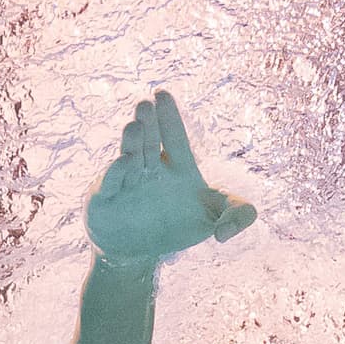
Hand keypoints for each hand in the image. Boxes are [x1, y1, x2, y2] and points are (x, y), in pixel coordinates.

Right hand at [85, 89, 257, 268]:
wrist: (140, 249)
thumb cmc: (178, 225)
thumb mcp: (214, 219)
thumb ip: (237, 215)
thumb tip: (226, 233)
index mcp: (177, 164)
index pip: (174, 136)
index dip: (169, 116)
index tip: (162, 94)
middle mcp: (149, 167)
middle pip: (150, 141)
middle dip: (149, 123)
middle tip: (147, 103)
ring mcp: (127, 181)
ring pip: (130, 157)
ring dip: (133, 142)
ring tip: (135, 126)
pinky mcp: (107, 199)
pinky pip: (112, 184)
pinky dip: (117, 173)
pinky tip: (124, 162)